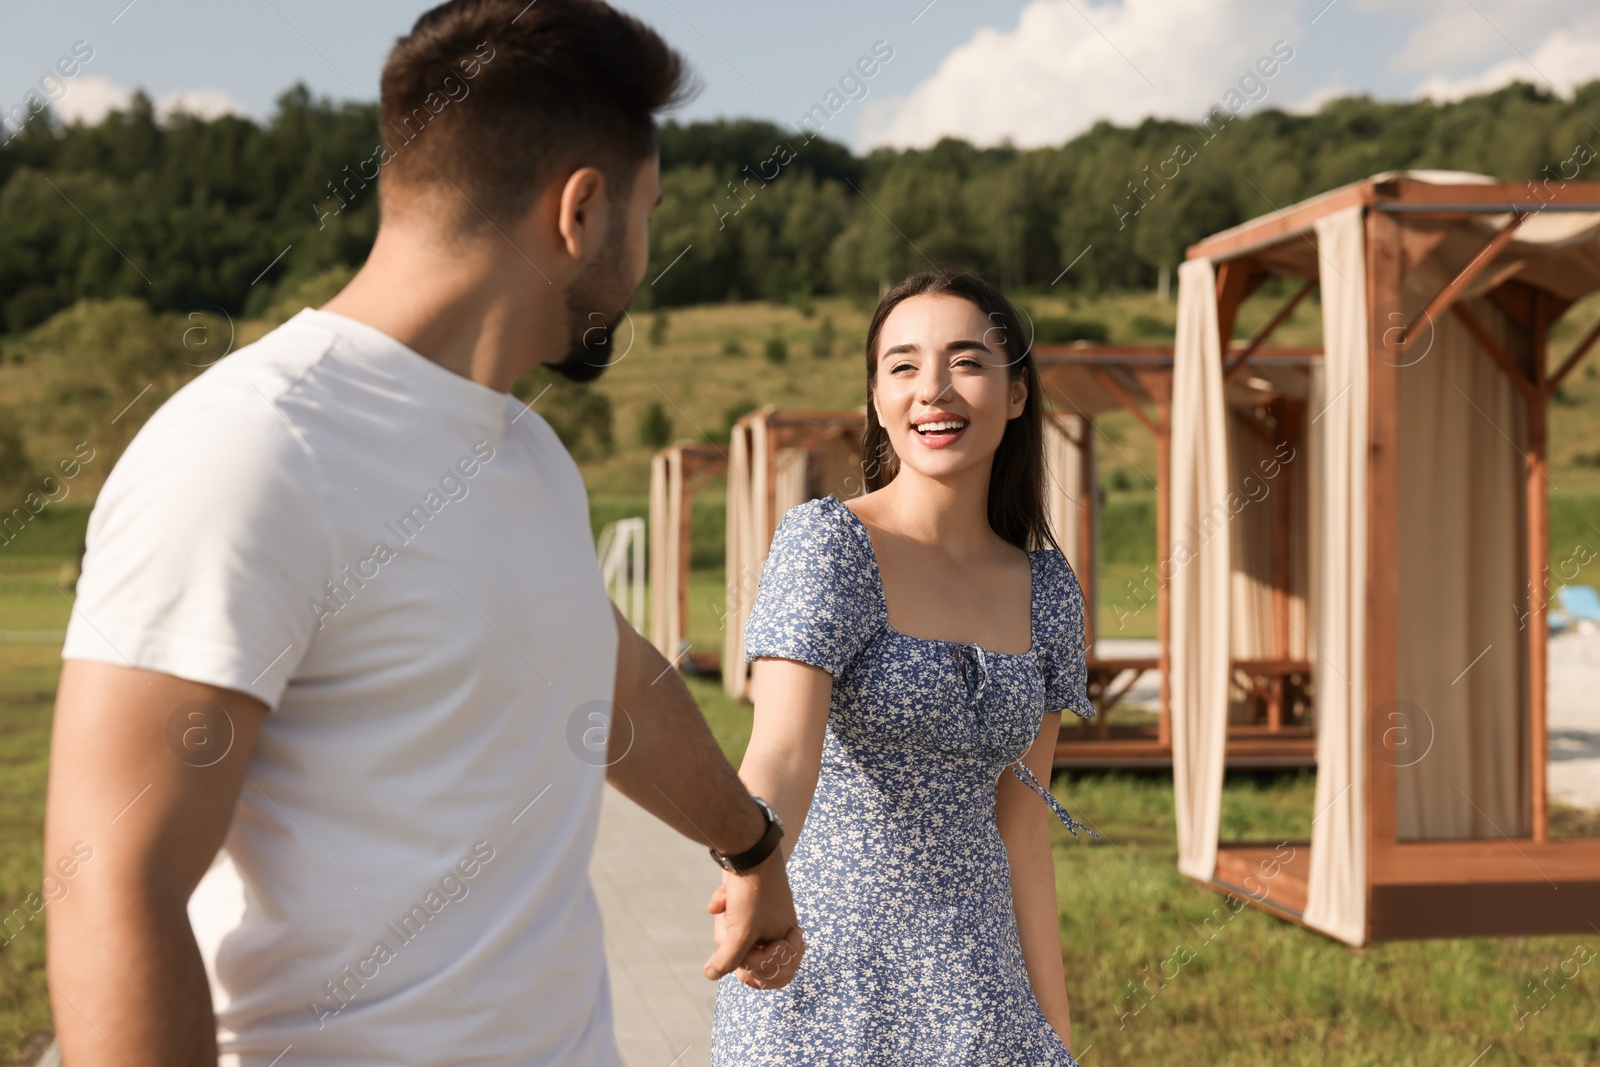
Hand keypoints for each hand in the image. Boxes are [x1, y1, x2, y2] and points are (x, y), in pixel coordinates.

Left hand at [703, 857, 804, 987]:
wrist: (749, 848)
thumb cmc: (751, 893)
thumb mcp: (740, 933)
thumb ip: (727, 960)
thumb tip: (711, 974)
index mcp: (785, 938)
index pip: (770, 972)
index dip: (751, 968)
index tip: (744, 959)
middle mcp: (777, 927)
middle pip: (747, 952)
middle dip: (732, 939)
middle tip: (732, 925)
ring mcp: (762, 912)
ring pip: (734, 933)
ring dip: (725, 922)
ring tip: (725, 908)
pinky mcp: (748, 898)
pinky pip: (730, 913)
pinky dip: (723, 905)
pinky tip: (721, 898)